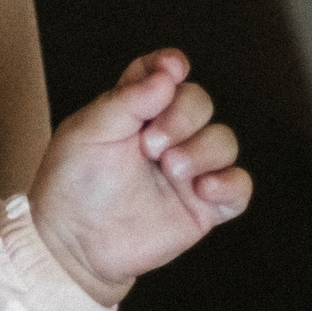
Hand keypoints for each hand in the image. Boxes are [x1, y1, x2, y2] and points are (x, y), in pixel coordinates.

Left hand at [29, 50, 248, 304]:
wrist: (74, 245)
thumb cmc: (73, 186)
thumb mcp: (87, 133)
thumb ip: (127, 100)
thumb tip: (167, 75)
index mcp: (134, 111)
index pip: (162, 74)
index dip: (171, 65)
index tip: (172, 69)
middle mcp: (165, 135)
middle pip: (200, 102)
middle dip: (183, 116)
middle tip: (151, 146)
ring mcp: (187, 170)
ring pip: (224, 141)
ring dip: (203, 150)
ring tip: (171, 170)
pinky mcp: (203, 206)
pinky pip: (239, 186)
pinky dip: (229, 184)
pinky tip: (202, 189)